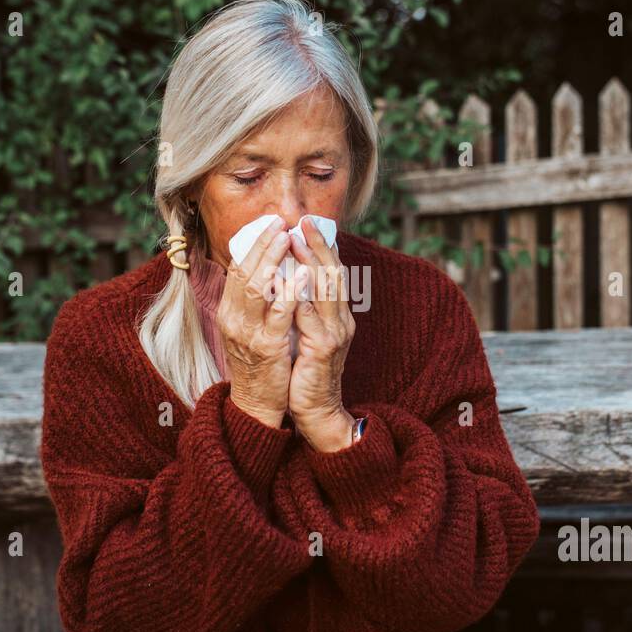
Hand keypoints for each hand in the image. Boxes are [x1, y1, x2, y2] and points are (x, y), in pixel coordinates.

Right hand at [218, 218, 300, 428]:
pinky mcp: (266, 347)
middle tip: (280, 222)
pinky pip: (278, 315)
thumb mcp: (250, 328)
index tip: (271, 224)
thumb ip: (255, 302)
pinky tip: (302, 276)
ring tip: (288, 238)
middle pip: (245, 272)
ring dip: (273, 260)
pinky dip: (290, 293)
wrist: (257, 404)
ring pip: (257, 287)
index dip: (254, 244)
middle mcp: (233, 319)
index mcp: (229, 311)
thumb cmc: (259, 364)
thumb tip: (268, 270)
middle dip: (263, 244)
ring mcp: (248, 333)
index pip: (238, 269)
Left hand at [287, 217, 356, 451]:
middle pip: (333, 274)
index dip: (323, 247)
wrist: (318, 410)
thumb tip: (293, 279)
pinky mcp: (322, 349)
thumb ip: (305, 308)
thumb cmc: (307, 371)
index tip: (309, 224)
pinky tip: (290, 283)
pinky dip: (301, 298)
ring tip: (296, 242)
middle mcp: (341, 320)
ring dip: (311, 264)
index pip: (333, 273)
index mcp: (338, 315)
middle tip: (304, 222)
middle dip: (319, 246)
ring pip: (325, 291)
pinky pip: (310, 318)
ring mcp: (335, 333)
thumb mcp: (308, 334)